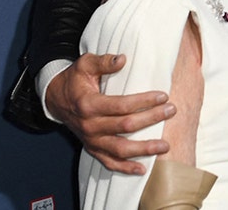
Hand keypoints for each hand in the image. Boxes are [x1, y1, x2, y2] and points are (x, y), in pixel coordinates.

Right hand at [46, 53, 173, 173]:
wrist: (56, 99)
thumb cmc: (75, 80)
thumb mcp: (85, 64)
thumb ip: (104, 61)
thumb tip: (122, 59)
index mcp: (88, 105)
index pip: (121, 105)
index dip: (144, 101)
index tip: (163, 95)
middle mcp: (90, 125)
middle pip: (126, 126)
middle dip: (152, 119)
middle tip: (172, 110)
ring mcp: (91, 140)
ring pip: (120, 149)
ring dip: (144, 149)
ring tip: (165, 145)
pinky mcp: (92, 149)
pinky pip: (109, 162)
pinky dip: (125, 168)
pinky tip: (143, 169)